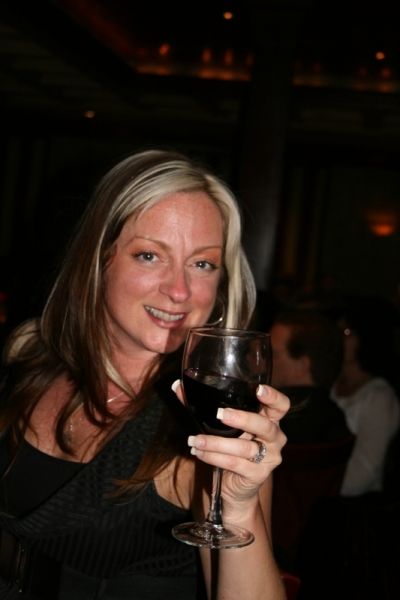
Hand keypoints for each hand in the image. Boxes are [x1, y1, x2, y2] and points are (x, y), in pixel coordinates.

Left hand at [172, 381, 288, 511]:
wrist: (235, 486)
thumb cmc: (230, 446)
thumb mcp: (221, 426)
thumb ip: (202, 405)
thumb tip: (177, 386)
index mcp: (269, 420)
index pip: (281, 405)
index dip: (273, 397)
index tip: (258, 390)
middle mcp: (275, 438)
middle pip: (265, 426)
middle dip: (242, 418)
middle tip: (220, 414)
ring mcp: (270, 458)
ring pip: (244, 448)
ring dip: (216, 443)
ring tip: (196, 440)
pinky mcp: (258, 475)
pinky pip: (235, 464)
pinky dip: (214, 457)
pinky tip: (199, 452)